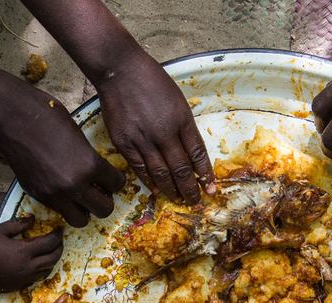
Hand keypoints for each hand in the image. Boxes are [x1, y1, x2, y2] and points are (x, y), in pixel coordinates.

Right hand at [0, 88, 124, 227]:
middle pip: (103, 209)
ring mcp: (54, 194)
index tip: (111, 177)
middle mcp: (74, 185)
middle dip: (104, 200)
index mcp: (89, 165)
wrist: (10, 117)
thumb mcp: (79, 134)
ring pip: (81, 220)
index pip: (116, 184)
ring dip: (85, 210)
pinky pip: (59, 211)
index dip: (116, 180)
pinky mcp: (38, 196)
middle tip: (99, 190)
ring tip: (81, 196)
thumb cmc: (46, 115)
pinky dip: (65, 205)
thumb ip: (89, 157)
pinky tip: (62, 191)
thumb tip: (96, 170)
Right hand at [0, 216, 62, 291]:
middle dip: (58, 248)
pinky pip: (35, 279)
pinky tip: (37, 263)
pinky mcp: (15, 286)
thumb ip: (19, 224)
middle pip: (52, 259)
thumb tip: (33, 219)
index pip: (49, 243)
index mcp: (23, 252)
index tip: (60, 229)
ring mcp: (22, 279)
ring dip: (51, 260)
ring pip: (46, 271)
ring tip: (50, 251)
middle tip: (58, 240)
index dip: (57, 235)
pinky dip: (41, 270)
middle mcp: (26, 268)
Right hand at [97, 54, 214, 203]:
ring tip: (179, 200)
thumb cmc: (151, 80)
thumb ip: (183, 125)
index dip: (205, 173)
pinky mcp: (124, 142)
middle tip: (196, 202)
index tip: (211, 188)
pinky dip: (150, 181)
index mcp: (181, 119)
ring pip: (161, 173)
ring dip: (172, 189)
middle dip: (191, 188)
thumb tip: (190, 151)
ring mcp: (143, 139)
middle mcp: (164, 132)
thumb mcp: (177, 99)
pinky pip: (139, 168)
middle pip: (181, 168)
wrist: (120, 71)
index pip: (198, 154)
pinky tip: (156, 190)